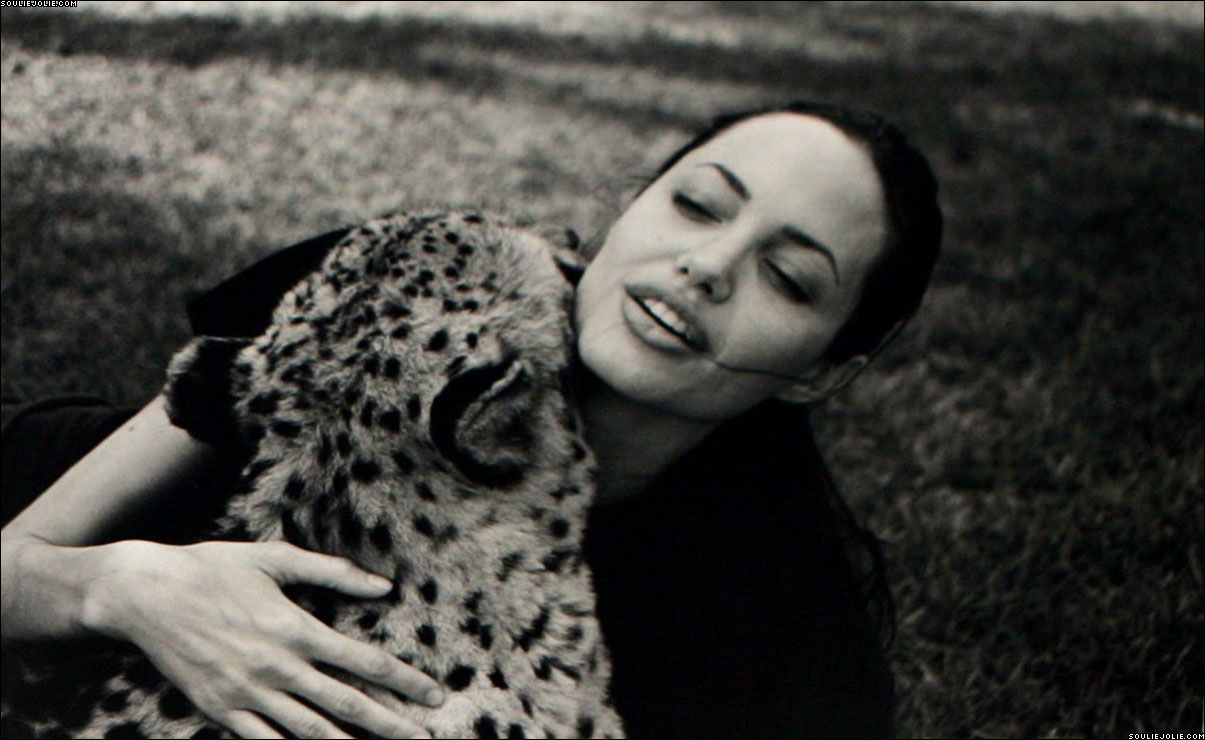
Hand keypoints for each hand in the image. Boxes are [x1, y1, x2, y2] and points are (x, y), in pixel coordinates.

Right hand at [82, 540, 442, 738]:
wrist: (144, 594)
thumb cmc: (214, 568)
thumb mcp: (276, 558)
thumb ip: (334, 572)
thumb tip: (384, 586)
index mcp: (296, 627)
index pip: (365, 661)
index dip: (406, 681)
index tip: (436, 695)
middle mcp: (277, 666)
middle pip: (347, 704)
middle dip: (392, 724)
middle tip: (426, 738)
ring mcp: (247, 693)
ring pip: (311, 731)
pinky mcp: (220, 710)